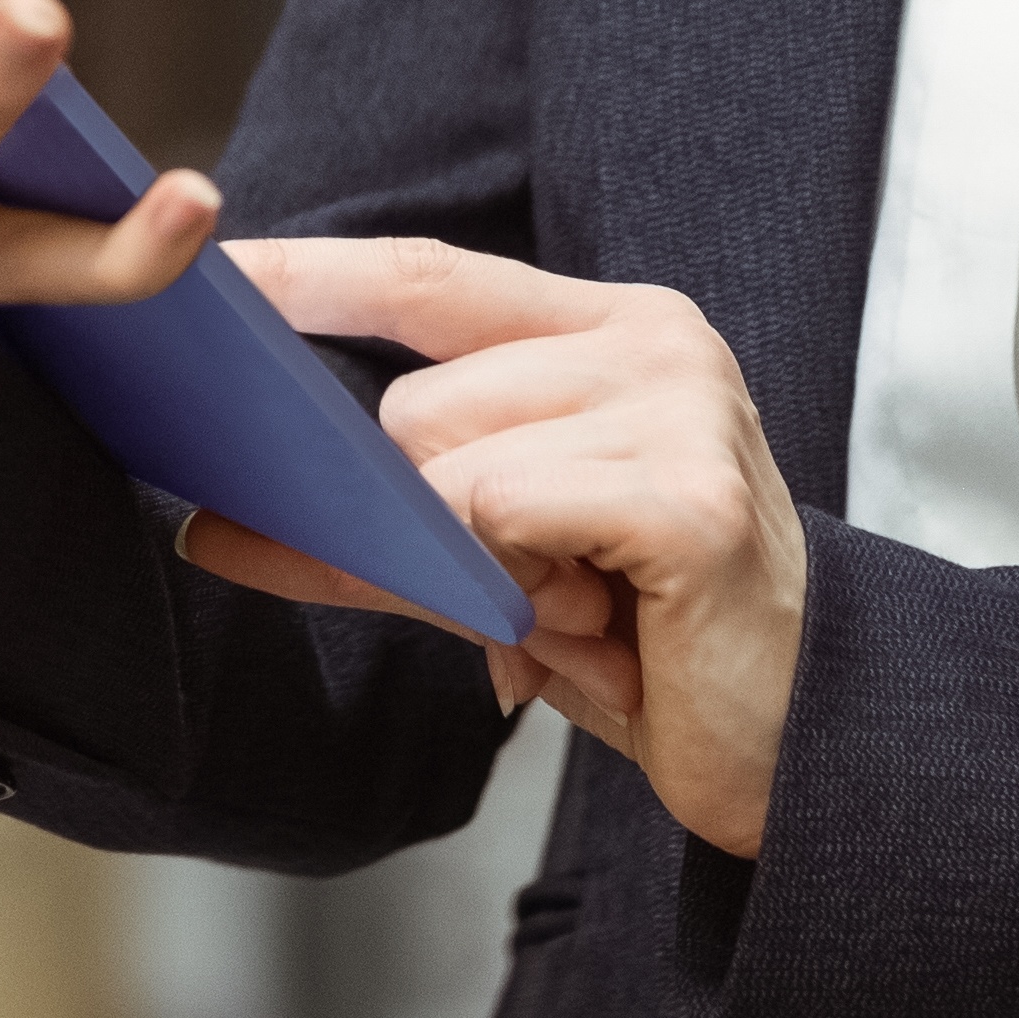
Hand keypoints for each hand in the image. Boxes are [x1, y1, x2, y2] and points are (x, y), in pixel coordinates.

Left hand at [174, 240, 806, 856]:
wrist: (805, 742)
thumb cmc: (654, 640)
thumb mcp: (497, 566)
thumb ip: (373, 530)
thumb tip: (214, 529)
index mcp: (611, 330)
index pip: (428, 277)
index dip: (311, 275)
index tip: (213, 275)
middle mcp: (653, 342)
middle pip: (414, 405)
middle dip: (431, 520)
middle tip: (540, 587)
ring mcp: (681, 408)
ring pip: (450, 467)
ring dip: (489, 572)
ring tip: (587, 607)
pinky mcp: (688, 496)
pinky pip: (506, 518)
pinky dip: (525, 590)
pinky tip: (608, 622)